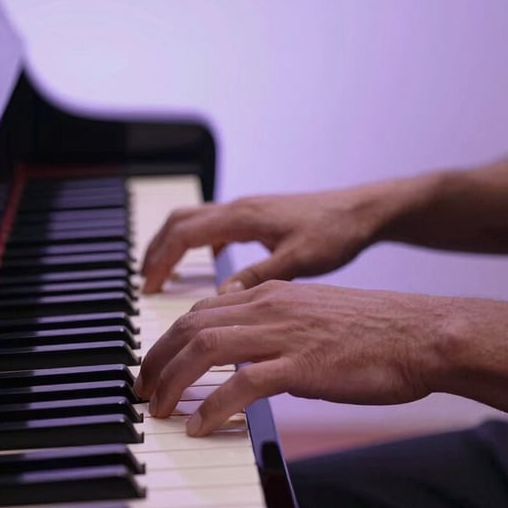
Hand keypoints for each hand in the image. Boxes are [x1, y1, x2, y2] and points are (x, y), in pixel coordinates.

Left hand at [136, 280, 448, 435]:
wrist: (421, 334)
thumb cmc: (375, 331)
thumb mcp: (315, 317)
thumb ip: (277, 327)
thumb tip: (248, 354)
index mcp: (271, 295)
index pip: (201, 312)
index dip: (168, 340)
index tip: (155, 366)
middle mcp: (270, 307)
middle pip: (190, 327)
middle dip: (156, 360)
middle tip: (141, 390)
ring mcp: (285, 334)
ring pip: (205, 349)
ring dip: (173, 381)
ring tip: (158, 409)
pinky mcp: (302, 366)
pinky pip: (242, 385)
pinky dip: (214, 407)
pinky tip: (201, 427)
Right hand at [141, 187, 385, 293]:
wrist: (363, 211)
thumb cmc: (336, 233)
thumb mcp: (298, 261)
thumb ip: (258, 278)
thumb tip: (220, 298)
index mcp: (244, 217)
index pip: (185, 233)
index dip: (162, 260)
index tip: (148, 287)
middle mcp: (241, 208)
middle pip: (181, 222)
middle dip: (157, 250)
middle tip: (145, 282)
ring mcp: (249, 211)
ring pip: (196, 222)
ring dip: (174, 245)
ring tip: (163, 275)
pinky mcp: (259, 218)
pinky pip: (215, 226)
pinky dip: (198, 244)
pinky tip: (205, 266)